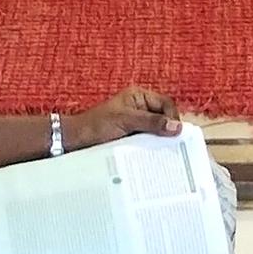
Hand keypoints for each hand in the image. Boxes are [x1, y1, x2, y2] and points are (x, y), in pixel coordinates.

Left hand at [64, 85, 181, 151]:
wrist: (75, 141)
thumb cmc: (96, 125)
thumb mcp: (125, 121)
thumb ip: (151, 122)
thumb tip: (176, 126)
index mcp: (139, 97)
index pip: (166, 104)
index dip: (172, 117)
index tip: (175, 133)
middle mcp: (140, 108)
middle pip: (164, 117)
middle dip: (168, 130)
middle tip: (173, 146)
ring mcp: (137, 123)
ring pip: (158, 131)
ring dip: (160, 141)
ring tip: (164, 153)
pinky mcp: (133, 137)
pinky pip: (149, 141)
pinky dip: (152, 148)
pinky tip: (154, 157)